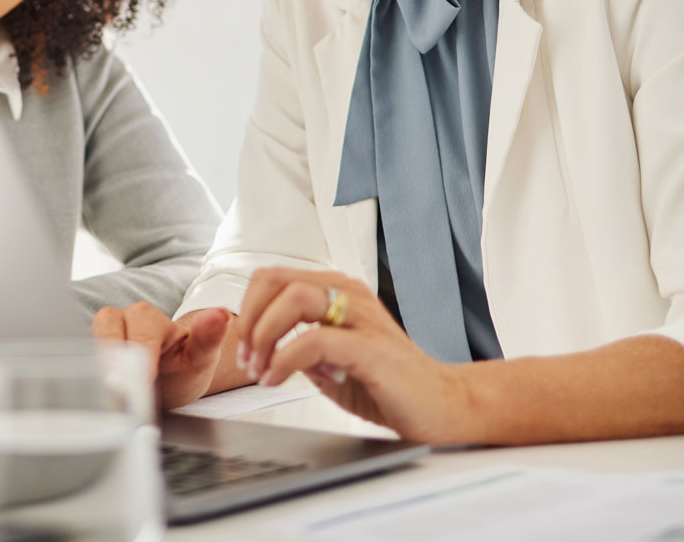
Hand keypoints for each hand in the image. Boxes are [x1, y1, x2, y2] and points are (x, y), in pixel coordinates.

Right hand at [92, 303, 230, 409]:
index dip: (142, 358)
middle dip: (113, 361)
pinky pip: (80, 360)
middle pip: (106, 330)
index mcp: (147, 317)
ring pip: (89, 343)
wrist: (168, 383)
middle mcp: (120, 319)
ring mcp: (100, 336)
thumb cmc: (183, 368)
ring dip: (96, 368)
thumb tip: (220, 315)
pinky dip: (86, 378)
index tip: (145, 380)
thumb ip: (208, 337)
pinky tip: (95, 396)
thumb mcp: (200, 358)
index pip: (139, 334)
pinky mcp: (88, 353)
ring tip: (107, 394)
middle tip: (119, 390)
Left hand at [237, 268, 477, 443]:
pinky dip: (284, 361)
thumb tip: (261, 344)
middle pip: (276, 279)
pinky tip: (278, 380)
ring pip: (293, 298)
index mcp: (337, 291)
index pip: (273, 277)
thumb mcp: (329, 359)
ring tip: (261, 369)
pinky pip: (313, 340)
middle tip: (246, 358)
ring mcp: (361, 316)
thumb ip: (299, 344)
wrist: (440, 406)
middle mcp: (348, 293)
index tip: (244, 347)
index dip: (248, 308)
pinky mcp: (370, 347)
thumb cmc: (386, 383)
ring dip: (263, 336)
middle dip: (249, 318)